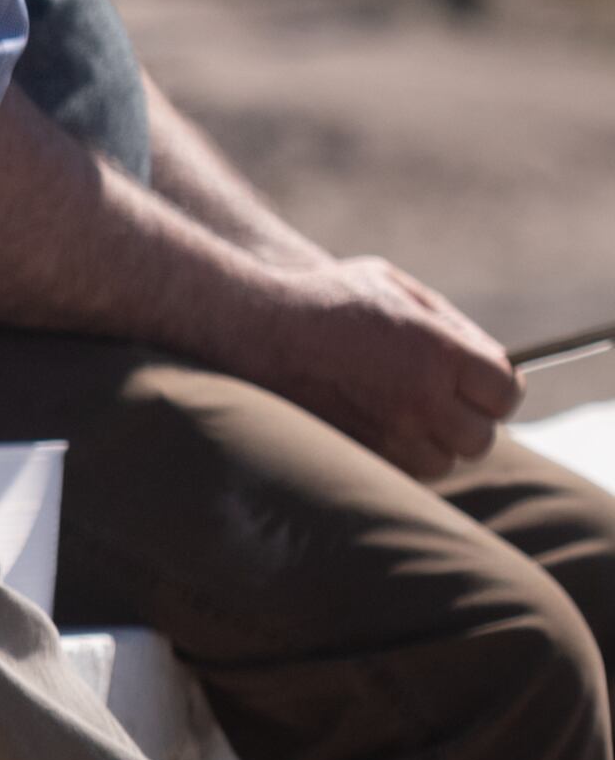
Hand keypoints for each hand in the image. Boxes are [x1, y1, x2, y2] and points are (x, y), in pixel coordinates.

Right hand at [253, 256, 517, 478]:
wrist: (253, 328)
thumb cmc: (326, 299)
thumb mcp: (395, 288)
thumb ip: (451, 326)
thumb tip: (493, 363)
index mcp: (440, 353)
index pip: (506, 392)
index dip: (495, 387)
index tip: (478, 382)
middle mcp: (421, 399)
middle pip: (481, 437)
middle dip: (466, 419)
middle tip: (438, 399)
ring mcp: (387, 433)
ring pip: (441, 462)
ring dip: (431, 443)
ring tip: (402, 413)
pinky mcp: (357, 453)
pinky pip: (400, 471)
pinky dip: (397, 455)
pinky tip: (375, 424)